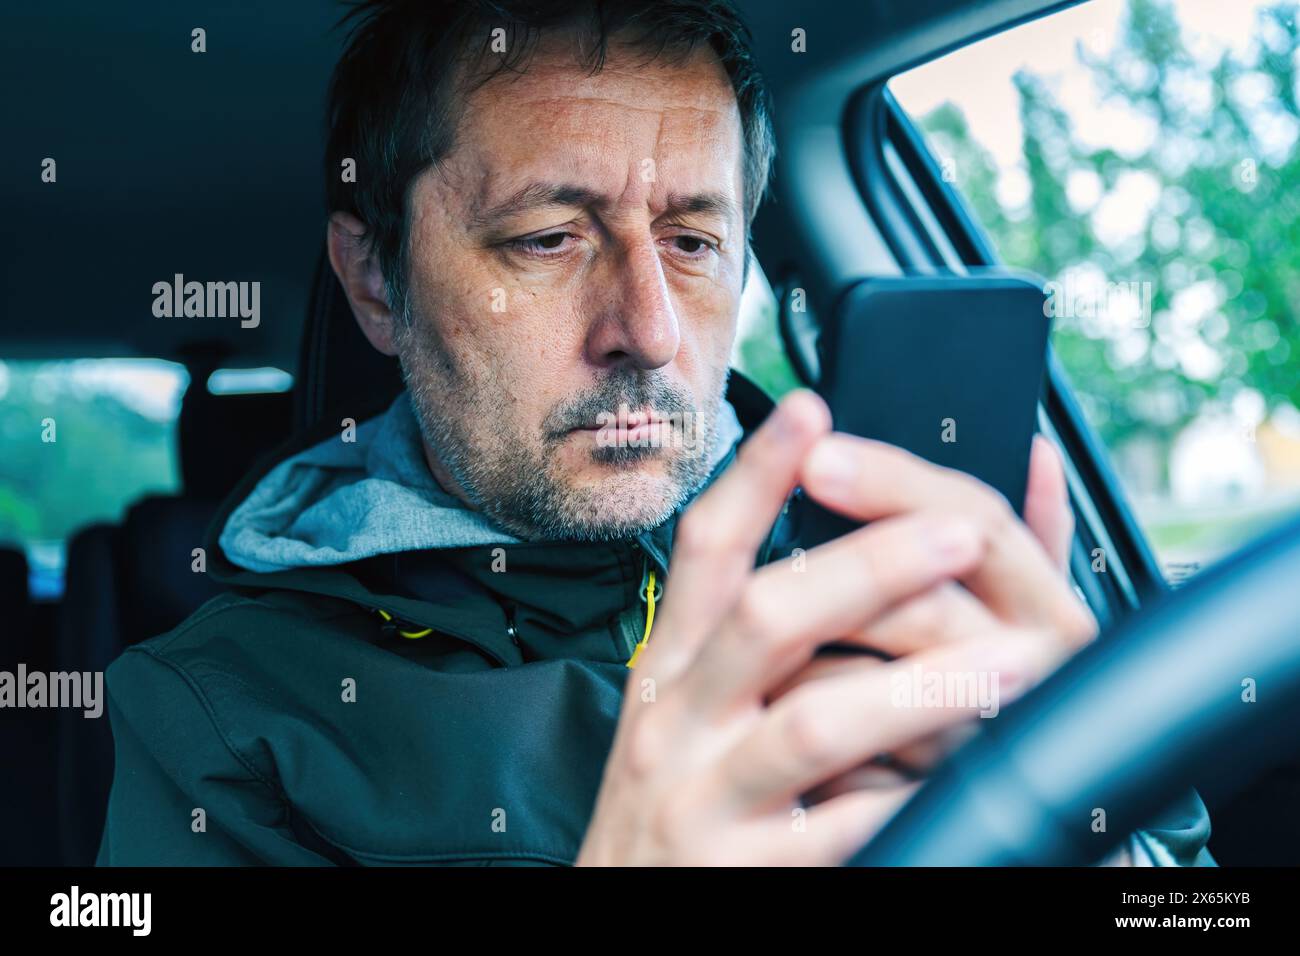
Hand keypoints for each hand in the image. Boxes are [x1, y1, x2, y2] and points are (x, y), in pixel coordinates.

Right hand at [576, 391, 1058, 865]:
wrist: (617, 926)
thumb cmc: (677, 809)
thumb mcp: (694, 712)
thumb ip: (760, 635)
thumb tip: (849, 545)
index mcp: (671, 669)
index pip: (704, 550)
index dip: (755, 474)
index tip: (812, 408)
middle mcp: (678, 723)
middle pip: (767, 617)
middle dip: (868, 566)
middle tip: (958, 530)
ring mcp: (706, 800)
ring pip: (815, 722)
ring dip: (921, 684)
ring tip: (1011, 660)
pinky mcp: (742, 876)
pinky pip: (843, 829)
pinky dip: (910, 798)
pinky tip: (964, 778)